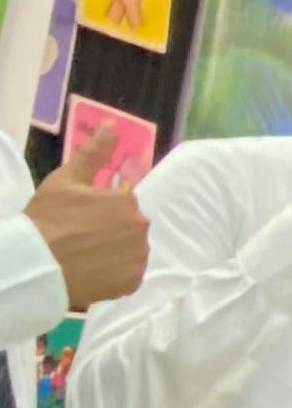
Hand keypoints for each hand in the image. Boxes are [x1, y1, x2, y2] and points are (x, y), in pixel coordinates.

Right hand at [27, 126, 148, 306]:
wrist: (35, 265)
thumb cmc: (47, 220)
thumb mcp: (65, 180)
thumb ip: (93, 153)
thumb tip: (113, 125)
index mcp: (126, 200)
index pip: (122, 199)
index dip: (101, 207)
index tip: (81, 217)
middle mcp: (140, 226)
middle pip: (129, 224)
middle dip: (110, 227)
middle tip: (80, 236)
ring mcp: (138, 256)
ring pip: (131, 248)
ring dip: (116, 249)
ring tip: (86, 254)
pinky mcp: (132, 282)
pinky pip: (129, 273)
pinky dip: (116, 273)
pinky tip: (94, 270)